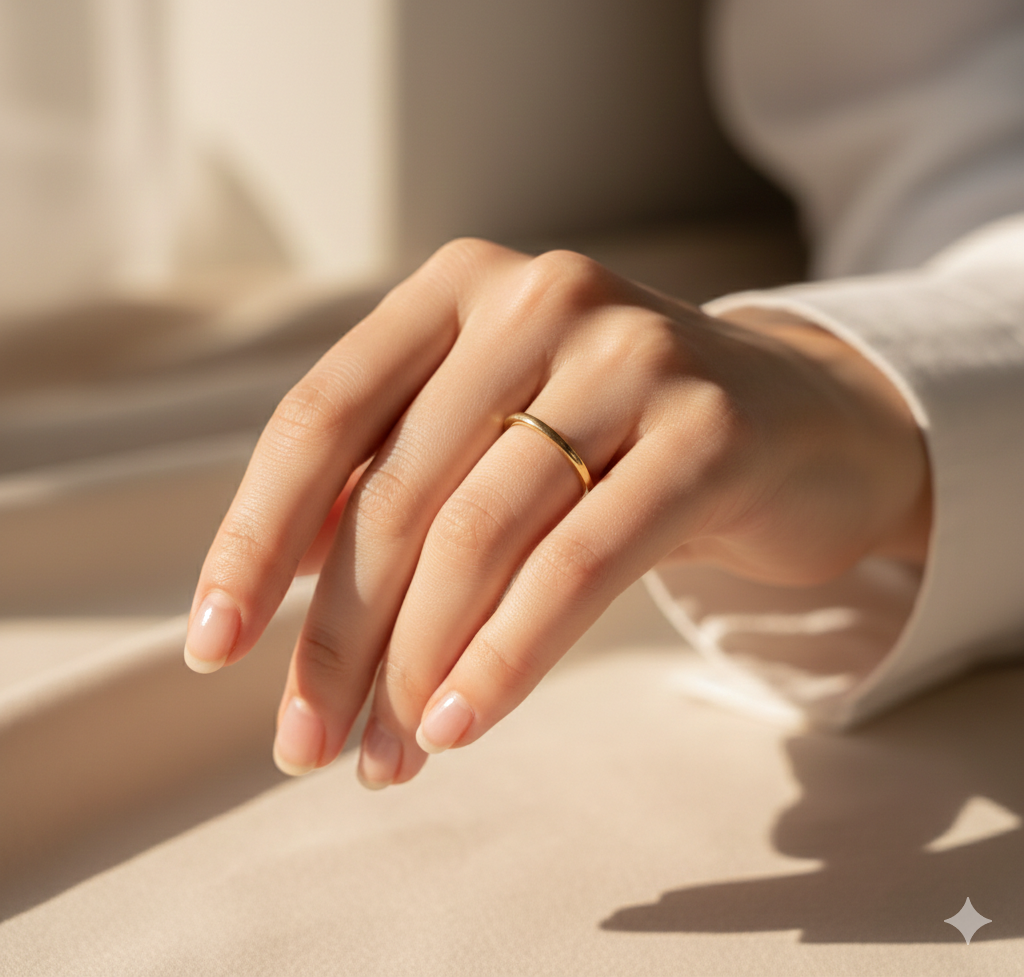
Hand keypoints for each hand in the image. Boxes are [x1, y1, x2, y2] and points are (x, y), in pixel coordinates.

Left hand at [184, 239, 930, 786]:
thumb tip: (290, 587)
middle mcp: (539, 297)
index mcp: (462, 286)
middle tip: (307, 740)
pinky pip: (579, 562)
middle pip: (397, 490)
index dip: (257, 536)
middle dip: (338, 636)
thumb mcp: (496, 432)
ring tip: (386, 756)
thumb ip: (399, 477)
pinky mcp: (708, 429)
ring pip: (481, 534)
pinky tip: (464, 721)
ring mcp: (631, 353)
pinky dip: (509, 654)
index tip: (217, 644)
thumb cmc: (619, 439)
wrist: (800, 423)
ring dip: (417, 665)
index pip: (323, 413)